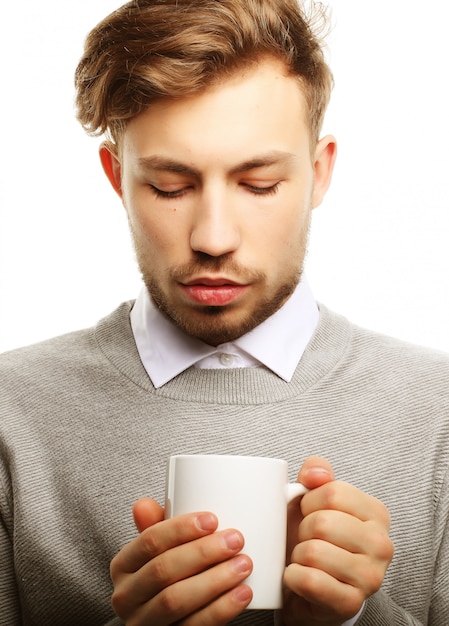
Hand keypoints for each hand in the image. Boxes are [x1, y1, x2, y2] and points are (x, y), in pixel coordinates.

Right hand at [110, 498, 252, 624]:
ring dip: (215, 580)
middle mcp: (127, 596)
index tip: (213, 519)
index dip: (181, 529)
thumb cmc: (167, 576)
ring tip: (244, 564)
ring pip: (176, 600)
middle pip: (163, 570)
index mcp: (124, 565)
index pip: (150, 541)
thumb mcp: (159, 551)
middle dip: (203, 552)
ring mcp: (144, 623)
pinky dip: (221, 609)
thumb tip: (144, 504)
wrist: (170, 621)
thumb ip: (157, 527)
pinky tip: (242, 593)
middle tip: (235, 540)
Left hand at [282, 457, 393, 625]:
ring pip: (314, 552)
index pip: (332, 492)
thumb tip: (316, 474)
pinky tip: (298, 577)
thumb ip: (316, 472)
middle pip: (322, 522)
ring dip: (297, 555)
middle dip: (302, 530)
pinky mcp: (351, 603)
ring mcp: (370, 577)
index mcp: (376, 513)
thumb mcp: (314, 498)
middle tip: (307, 539)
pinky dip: (293, 577)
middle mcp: (381, 545)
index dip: (308, 501)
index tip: (309, 512)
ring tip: (305, 559)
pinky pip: (310, 581)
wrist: (312, 588)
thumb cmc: (313, 536)